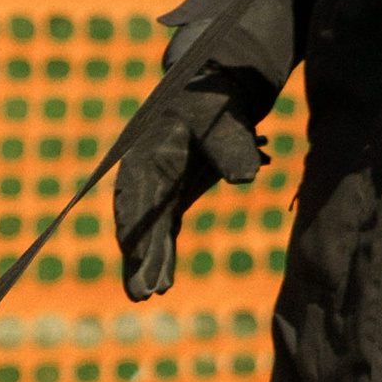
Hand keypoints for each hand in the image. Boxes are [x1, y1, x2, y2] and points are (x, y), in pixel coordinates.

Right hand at [112, 62, 277, 302]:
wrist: (220, 86)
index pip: (135, 194)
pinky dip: (164, 252)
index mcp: (149, 149)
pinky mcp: (172, 191)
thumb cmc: (218, 100)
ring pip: (149, 227)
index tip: (135, 256)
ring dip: (149, 260)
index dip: (134, 227)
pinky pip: (165, 227)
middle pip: (137, 218)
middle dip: (139, 255)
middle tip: (142, 293)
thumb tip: (246, 178)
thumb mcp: (224, 116)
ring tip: (151, 295)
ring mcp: (157, 183)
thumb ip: (232, 144)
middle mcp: (145, 170)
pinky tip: (165, 282)